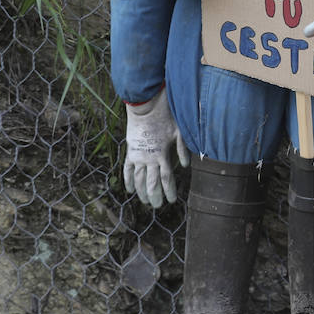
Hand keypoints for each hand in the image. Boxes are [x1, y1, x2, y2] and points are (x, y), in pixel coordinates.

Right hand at [122, 86, 189, 207]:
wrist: (145, 107)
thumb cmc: (166, 117)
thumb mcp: (179, 132)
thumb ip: (183, 150)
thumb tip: (186, 166)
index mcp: (162, 155)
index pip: (166, 179)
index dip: (169, 192)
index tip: (172, 200)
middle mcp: (149, 159)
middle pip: (151, 184)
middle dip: (155, 197)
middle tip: (158, 206)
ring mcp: (138, 156)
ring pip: (139, 180)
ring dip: (142, 192)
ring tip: (145, 202)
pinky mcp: (130, 152)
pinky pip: (127, 170)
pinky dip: (128, 181)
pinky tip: (130, 190)